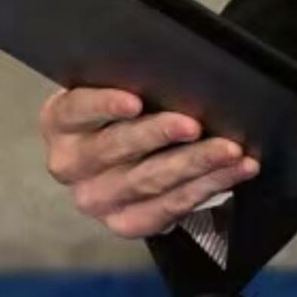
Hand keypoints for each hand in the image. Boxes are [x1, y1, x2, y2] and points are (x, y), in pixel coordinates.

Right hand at [38, 86, 259, 240]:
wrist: (122, 159)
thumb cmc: (123, 113)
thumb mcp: (117, 90)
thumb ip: (132, 81)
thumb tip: (175, 72)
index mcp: (61, 123)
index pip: (76, 110)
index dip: (104, 105)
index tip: (135, 101)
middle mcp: (71, 165)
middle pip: (117, 147)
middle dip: (161, 133)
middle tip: (195, 125)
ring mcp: (96, 199)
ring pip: (149, 180)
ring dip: (196, 163)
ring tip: (230, 150)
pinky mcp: (125, 223)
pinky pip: (169, 208)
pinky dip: (208, 187)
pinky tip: (234, 171)